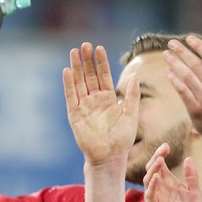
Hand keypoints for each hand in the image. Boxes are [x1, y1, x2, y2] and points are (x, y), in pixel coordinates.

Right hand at [63, 42, 138, 167]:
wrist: (110, 157)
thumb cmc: (122, 139)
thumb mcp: (131, 115)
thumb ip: (132, 97)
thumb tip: (134, 78)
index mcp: (108, 99)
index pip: (103, 76)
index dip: (101, 62)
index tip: (99, 48)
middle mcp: (94, 101)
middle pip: (89, 76)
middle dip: (87, 60)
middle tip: (85, 44)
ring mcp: (84, 107)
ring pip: (79, 83)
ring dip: (76, 67)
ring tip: (74, 51)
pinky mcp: (75, 115)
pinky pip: (71, 97)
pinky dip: (68, 84)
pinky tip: (67, 71)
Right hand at [144, 150, 201, 201]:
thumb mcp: (196, 192)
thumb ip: (191, 177)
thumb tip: (189, 158)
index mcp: (170, 185)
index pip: (161, 167)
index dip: (161, 155)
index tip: (166, 146)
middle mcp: (162, 191)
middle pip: (152, 171)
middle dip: (155, 159)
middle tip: (163, 150)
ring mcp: (158, 201)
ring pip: (148, 182)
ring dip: (152, 170)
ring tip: (159, 161)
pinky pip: (150, 197)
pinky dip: (152, 187)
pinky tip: (157, 177)